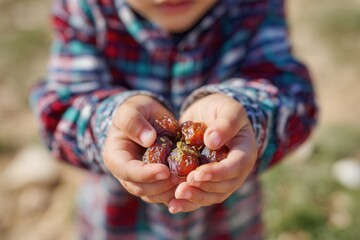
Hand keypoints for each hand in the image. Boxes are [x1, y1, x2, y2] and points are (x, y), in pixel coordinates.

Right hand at [103, 95, 180, 204]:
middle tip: (181, 179)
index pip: (128, 171)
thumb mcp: (130, 110)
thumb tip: (148, 139)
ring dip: (171, 191)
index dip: (146, 174)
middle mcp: (126, 173)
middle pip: (140, 188)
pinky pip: (165, 192)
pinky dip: (177, 190)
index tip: (165, 170)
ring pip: (154, 195)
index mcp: (115, 157)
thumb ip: (134, 123)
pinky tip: (191, 183)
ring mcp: (141, 179)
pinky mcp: (156, 180)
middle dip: (161, 186)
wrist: (147, 115)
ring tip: (188, 182)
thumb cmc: (136, 110)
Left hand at [168, 93, 257, 212]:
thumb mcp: (228, 108)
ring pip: (211, 196)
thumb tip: (212, 142)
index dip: (217, 173)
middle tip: (181, 189)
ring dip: (193, 200)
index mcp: (245, 152)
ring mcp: (222, 178)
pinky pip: (200, 195)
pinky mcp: (207, 181)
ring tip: (175, 200)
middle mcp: (235, 170)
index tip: (197, 174)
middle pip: (223, 187)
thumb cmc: (221, 109)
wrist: (209, 114)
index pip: (235, 167)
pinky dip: (187, 202)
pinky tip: (172, 205)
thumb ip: (226, 123)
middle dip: (202, 190)